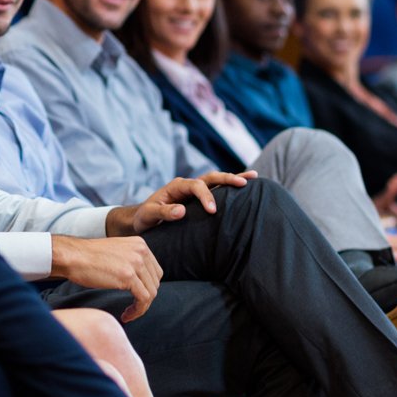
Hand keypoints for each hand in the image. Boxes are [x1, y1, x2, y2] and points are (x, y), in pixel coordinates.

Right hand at [51, 236, 162, 321]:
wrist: (72, 256)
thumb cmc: (87, 258)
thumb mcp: (116, 253)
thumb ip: (131, 261)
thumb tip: (141, 281)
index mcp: (140, 244)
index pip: (155, 271)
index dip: (147, 287)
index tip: (135, 297)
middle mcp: (141, 251)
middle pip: (155, 282)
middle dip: (145, 297)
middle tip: (132, 306)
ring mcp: (136, 262)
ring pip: (151, 292)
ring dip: (141, 307)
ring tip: (128, 313)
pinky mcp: (128, 276)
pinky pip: (143, 299)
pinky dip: (138, 311)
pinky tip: (126, 315)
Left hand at [109, 171, 255, 235]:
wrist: (142, 219)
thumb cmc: (144, 218)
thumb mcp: (150, 216)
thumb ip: (164, 213)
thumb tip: (182, 211)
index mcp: (176, 186)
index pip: (195, 186)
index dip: (205, 196)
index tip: (213, 211)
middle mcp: (187, 185)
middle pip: (210, 177)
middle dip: (227, 179)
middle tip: (244, 184)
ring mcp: (194, 191)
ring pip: (216, 181)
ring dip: (233, 179)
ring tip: (253, 177)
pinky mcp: (198, 199)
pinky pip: (216, 191)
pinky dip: (230, 187)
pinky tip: (245, 187)